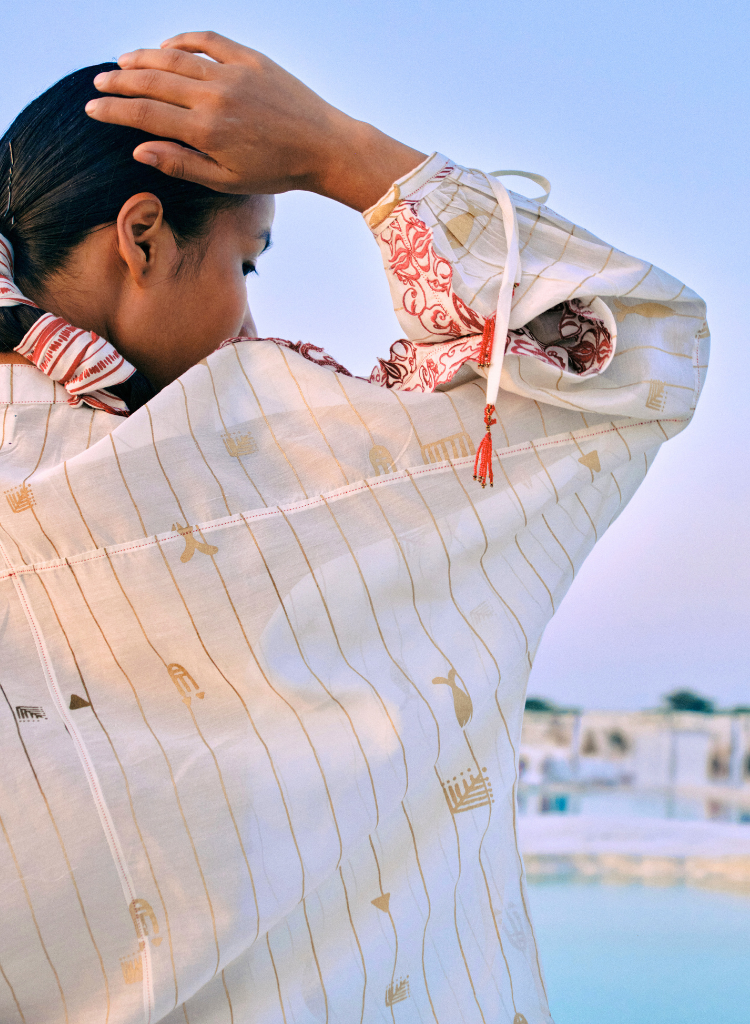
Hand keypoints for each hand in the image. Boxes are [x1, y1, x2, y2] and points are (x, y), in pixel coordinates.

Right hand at [86, 31, 426, 211]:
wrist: (323, 147)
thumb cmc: (275, 172)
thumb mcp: (226, 181)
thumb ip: (181, 164)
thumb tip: (139, 149)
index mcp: (206, 131)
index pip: (145, 115)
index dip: (114, 111)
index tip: (93, 108)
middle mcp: (214, 97)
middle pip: (153, 82)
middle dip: (120, 83)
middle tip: (99, 84)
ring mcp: (232, 73)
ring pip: (174, 57)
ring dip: (144, 58)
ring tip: (123, 64)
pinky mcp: (250, 58)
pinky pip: (207, 40)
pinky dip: (182, 41)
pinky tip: (166, 47)